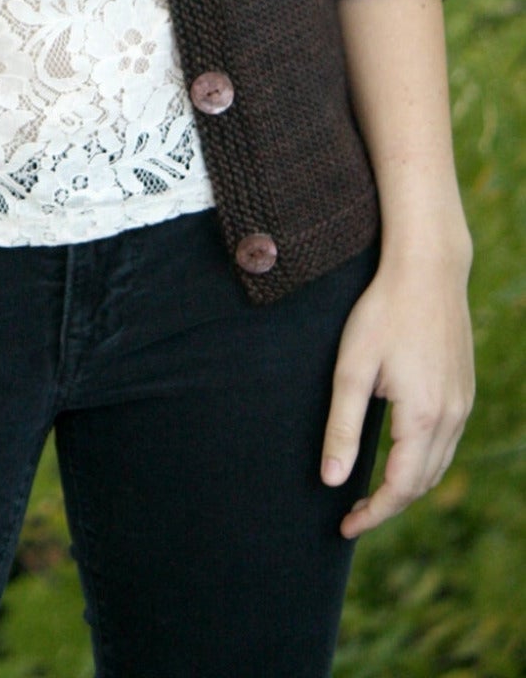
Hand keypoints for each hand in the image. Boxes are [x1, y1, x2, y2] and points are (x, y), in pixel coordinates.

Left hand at [320, 236, 474, 537]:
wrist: (428, 269)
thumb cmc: (382, 313)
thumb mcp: (351, 369)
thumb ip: (342, 427)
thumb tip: (331, 480)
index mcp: (422, 417)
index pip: (400, 488)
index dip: (373, 513)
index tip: (345, 527)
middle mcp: (451, 417)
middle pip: (422, 483)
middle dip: (389, 504)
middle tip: (353, 514)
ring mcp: (463, 403)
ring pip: (438, 465)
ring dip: (408, 485)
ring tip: (372, 492)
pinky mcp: (464, 389)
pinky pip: (446, 441)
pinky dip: (424, 461)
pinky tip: (399, 454)